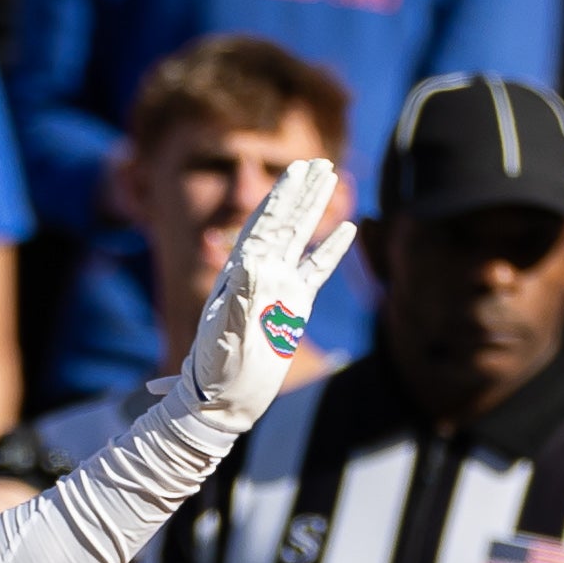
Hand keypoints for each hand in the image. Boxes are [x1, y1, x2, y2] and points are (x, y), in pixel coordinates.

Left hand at [177, 158, 353, 430]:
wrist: (222, 401)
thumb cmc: (216, 371)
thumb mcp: (224, 335)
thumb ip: (240, 296)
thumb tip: (254, 257)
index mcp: (241, 274)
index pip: (265, 226)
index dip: (282, 197)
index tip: (299, 170)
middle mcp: (260, 274)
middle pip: (284, 221)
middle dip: (299, 190)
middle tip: (317, 161)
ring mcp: (279, 288)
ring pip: (301, 238)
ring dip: (313, 208)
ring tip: (329, 177)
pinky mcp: (294, 307)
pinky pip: (317, 271)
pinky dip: (332, 250)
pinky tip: (348, 230)